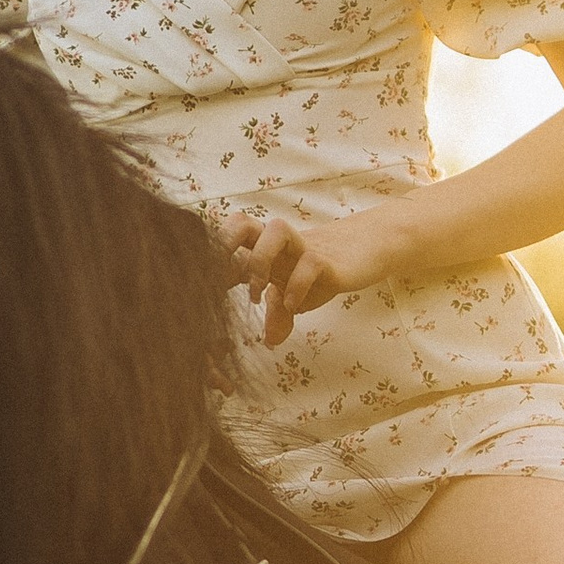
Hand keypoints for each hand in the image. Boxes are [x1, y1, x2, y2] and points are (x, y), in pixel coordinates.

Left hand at [220, 204, 406, 346]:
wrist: (367, 249)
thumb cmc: (322, 269)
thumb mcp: (296, 294)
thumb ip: (279, 312)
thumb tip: (271, 340)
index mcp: (264, 249)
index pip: (229, 244)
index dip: (208, 263)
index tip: (197, 291)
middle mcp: (279, 244)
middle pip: (242, 222)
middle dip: (224, 243)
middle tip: (215, 278)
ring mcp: (303, 247)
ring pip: (274, 230)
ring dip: (260, 262)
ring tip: (257, 295)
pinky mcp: (327, 259)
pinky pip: (308, 264)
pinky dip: (296, 287)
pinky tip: (293, 307)